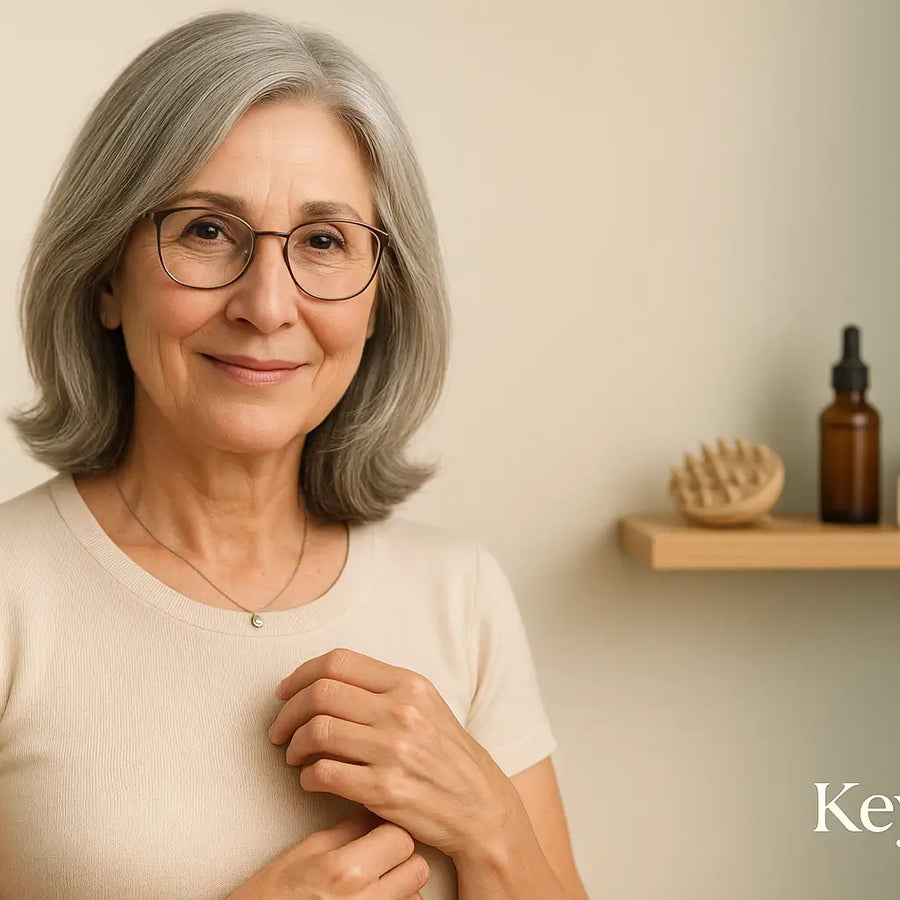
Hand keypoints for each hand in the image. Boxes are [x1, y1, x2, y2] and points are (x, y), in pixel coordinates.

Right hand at [226, 808, 428, 898]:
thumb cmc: (273, 895)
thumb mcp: (307, 851)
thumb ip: (348, 830)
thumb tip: (376, 811)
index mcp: (346, 870)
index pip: (400, 837)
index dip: (392, 830)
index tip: (381, 829)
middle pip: (416, 866)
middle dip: (402, 857)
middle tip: (381, 854)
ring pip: (416, 894)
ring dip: (403, 884)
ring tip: (375, 880)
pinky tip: (373, 896)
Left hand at [267, 648, 516, 858]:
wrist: (479, 806)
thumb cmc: (445, 755)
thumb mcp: (425, 705)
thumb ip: (381, 688)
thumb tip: (324, 679)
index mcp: (408, 684)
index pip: (338, 662)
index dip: (301, 675)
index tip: (285, 692)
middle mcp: (401, 711)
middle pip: (320, 693)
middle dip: (287, 711)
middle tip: (278, 729)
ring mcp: (393, 750)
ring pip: (317, 731)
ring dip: (292, 745)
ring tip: (293, 755)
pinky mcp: (383, 789)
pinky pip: (324, 773)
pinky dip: (306, 776)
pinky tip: (311, 779)